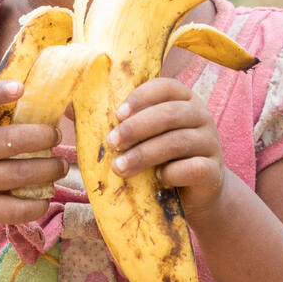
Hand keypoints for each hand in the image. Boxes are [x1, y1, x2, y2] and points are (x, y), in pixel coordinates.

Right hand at [0, 80, 67, 233]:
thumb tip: (45, 93)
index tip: (20, 87)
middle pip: (11, 141)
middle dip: (43, 137)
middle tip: (56, 136)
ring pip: (20, 175)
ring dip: (49, 169)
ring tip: (61, 165)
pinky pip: (17, 209)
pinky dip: (38, 204)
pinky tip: (46, 195)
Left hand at [105, 77, 224, 214]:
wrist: (196, 195)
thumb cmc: (161, 158)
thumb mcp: (141, 137)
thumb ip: (114, 121)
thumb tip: (69, 109)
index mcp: (183, 99)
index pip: (166, 86)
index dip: (141, 97)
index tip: (117, 113)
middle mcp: (201, 116)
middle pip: (170, 114)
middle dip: (136, 128)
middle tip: (111, 143)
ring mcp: (210, 143)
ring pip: (178, 141)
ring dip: (145, 154)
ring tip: (120, 168)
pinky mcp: (213, 171)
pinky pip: (193, 168)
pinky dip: (172, 173)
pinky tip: (158, 179)